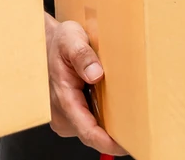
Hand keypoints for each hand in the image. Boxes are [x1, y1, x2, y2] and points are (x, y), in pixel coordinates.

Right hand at [44, 14, 125, 154]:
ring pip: (92, 129)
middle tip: (139, 125)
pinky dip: (103, 116)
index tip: (127, 145)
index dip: (108, 142)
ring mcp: (65, 115)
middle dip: (115, 133)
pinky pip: (90, 121)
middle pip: (92, 134)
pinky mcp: (70, 113)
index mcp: (63, 99)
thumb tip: (95, 73)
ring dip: (109, 123)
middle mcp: (61, 113)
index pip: (87, 131)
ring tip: (127, 109)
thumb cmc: (58, 42)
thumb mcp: (70, 39)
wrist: (45, 40)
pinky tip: (112, 102)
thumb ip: (82, 55)